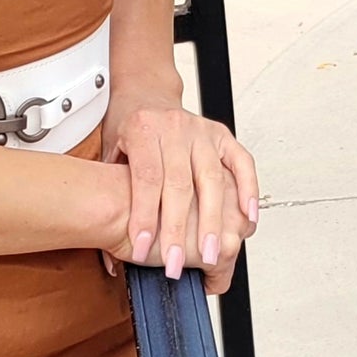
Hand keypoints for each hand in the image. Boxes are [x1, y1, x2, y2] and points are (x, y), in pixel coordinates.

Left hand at [101, 97, 258, 294]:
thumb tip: (109, 260)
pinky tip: (247, 218)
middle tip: (176, 264)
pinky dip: (248, 189)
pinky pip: (241, 162)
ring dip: (212, 220)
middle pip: (179, 182)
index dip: (144, 216)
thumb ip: (108, 202)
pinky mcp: (222, 134)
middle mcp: (174, 127)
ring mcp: (201, 130)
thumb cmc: (129, 130)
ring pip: (212, 178)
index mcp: (143, 129)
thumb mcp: (109, 156)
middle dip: (177, 229)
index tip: (142, 249)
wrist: (146, 92)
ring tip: (211, 255)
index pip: (146, 177)